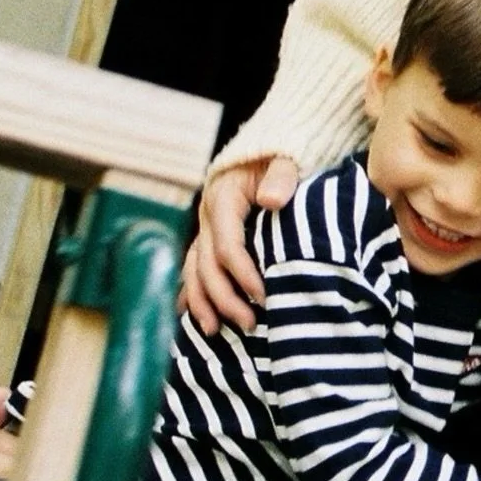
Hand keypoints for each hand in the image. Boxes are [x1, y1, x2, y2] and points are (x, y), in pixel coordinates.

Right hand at [181, 155, 298, 334]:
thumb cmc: (282, 157)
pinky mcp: (209, 237)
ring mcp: (205, 228)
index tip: (263, 297)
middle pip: (206, 265)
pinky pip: (195, 270)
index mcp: (223, 198)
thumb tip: (271, 200)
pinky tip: (198, 319)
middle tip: (249, 325)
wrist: (268, 149)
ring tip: (216, 332)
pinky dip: (195, 294)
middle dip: (225, 298)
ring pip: (194, 271)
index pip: (227, 245)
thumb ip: (282, 176)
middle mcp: (207, 216)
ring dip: (203, 303)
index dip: (243, 274)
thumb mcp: (286, 159)